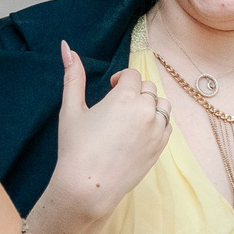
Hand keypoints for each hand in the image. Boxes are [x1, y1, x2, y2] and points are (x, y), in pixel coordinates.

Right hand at [50, 42, 167, 213]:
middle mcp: (145, 110)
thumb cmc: (75, 149)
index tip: (109, 89)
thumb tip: (66, 45)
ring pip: (161, 104)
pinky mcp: (160, 147)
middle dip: (133, 91)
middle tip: (116, 107)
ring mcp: (156, 129)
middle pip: (147, 87)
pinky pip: (167, 124)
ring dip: (149, 104)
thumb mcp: (71, 109)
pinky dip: (156, 123)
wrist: (88, 187)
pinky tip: (138, 133)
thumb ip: (72, 76)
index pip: (132, 75)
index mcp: (124, 97)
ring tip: (130, 118)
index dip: (120, 80)